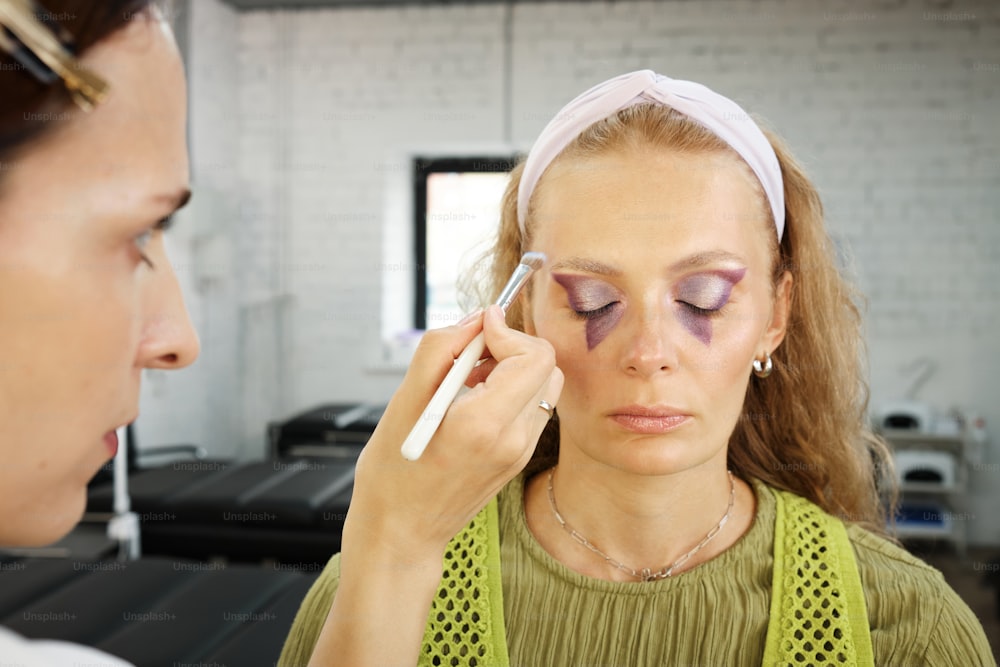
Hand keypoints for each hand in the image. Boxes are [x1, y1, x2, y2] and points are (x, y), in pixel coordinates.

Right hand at [346, 305, 562, 559]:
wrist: (402, 532)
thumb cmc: (394, 472)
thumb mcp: (404, 401)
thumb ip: (441, 349)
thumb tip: (476, 318)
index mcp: (486, 424)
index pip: (533, 356)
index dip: (506, 332)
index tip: (475, 331)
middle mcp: (514, 439)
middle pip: (544, 365)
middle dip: (510, 346)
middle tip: (469, 354)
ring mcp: (521, 452)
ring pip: (542, 384)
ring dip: (512, 367)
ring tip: (468, 377)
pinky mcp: (518, 458)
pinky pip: (532, 406)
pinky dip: (510, 390)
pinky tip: (474, 399)